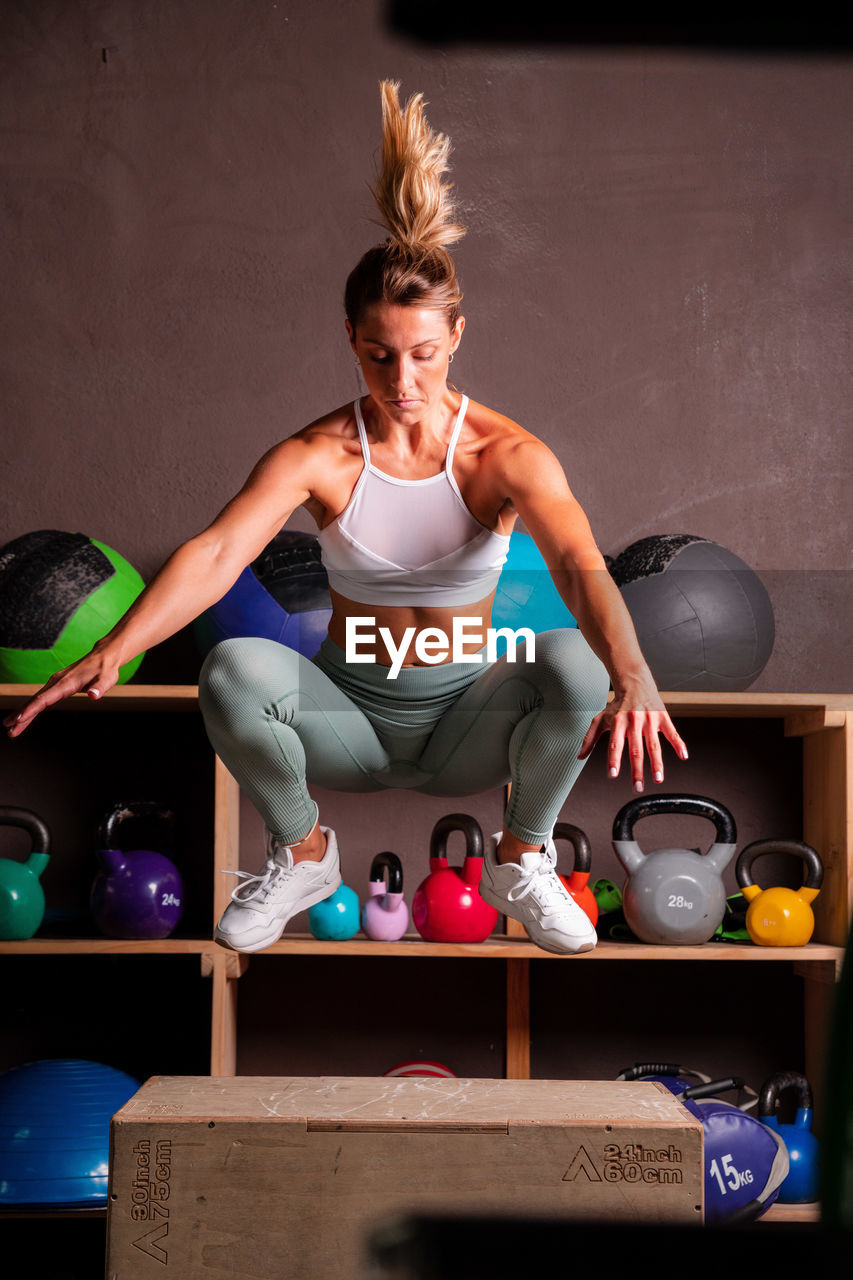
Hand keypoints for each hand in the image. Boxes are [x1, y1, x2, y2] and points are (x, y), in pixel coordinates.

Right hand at [3, 646, 119, 738]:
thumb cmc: (105, 669)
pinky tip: (24, 717)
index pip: (45, 699)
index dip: (31, 710)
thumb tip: (93, 695)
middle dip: (21, 715)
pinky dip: (31, 708)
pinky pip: (41, 698)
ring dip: (23, 713)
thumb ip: (99, 688)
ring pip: (36, 700)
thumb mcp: (107, 679)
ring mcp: (55, 683)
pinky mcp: (56, 684)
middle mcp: (56, 682)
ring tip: (10, 728)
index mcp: (66, 683)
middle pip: (35, 701)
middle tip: (9, 729)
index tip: (19, 719)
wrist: (103, 656)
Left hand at [577, 676, 687, 792]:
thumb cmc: (616, 706)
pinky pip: (672, 732)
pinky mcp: (663, 717)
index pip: (615, 744)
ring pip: (654, 745)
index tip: (613, 775)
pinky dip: (679, 744)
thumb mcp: (600, 719)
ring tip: (658, 779)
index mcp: (618, 722)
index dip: (613, 760)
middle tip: (637, 787)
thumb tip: (580, 757)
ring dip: (657, 763)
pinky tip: (684, 756)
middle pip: (635, 749)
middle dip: (637, 770)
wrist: (635, 683)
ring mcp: (650, 719)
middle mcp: (634, 721)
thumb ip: (589, 738)